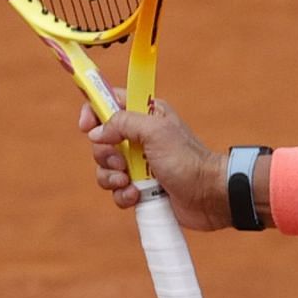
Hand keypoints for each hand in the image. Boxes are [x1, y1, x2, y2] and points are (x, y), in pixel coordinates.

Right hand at [80, 95, 229, 230]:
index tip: (87, 126)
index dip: (93, 111)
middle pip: (101, 140)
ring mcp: (140, 164)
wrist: (209, 195)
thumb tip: (96, 133)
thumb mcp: (155, 131)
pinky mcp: (141, 187)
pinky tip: (137, 196)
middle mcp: (140, 137)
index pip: (109, 102)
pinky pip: (116, 190)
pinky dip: (123, 195)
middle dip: (105, 154)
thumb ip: (122, 123)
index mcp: (146, 115)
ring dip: (112, 178)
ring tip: (131, 182)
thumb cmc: (187, 160)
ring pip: (105, 168)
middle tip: (123, 162)